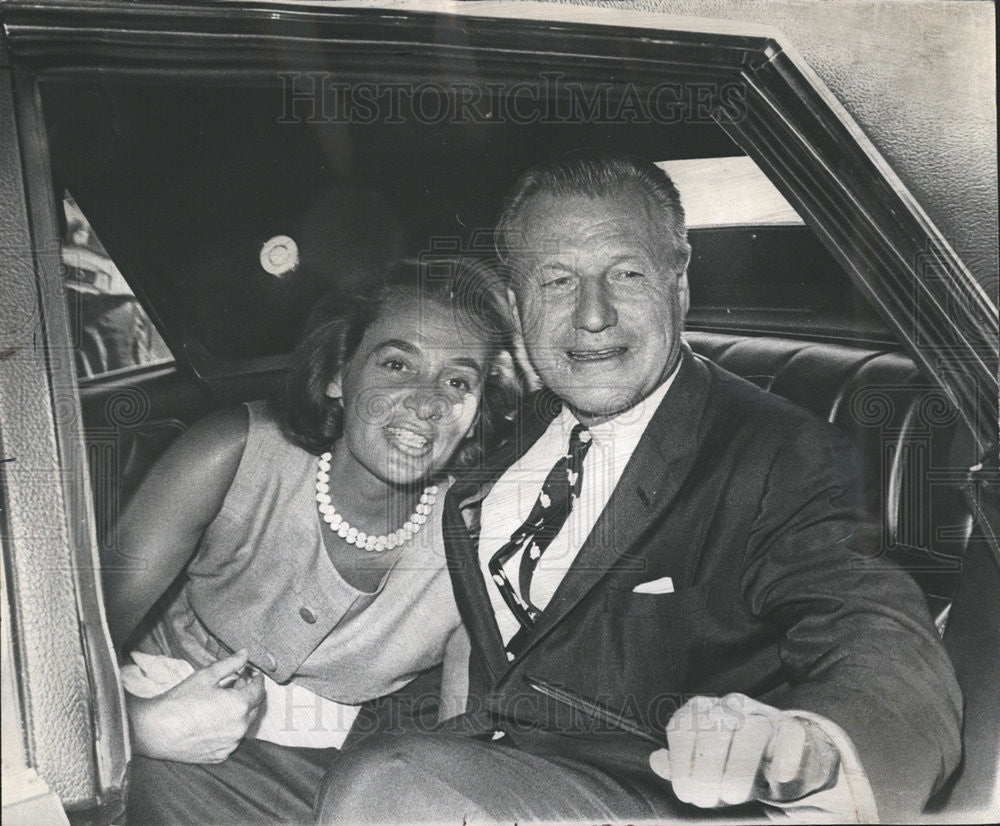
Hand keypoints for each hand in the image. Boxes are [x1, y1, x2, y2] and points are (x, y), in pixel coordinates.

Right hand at [127, 650, 264, 763]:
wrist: (156, 730)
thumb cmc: (181, 700)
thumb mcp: (206, 676)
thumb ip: (231, 664)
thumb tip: (246, 654)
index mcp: (239, 706)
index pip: (259, 690)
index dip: (257, 680)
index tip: (253, 674)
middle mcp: (239, 727)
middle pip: (254, 707)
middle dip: (249, 694)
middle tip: (237, 684)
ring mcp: (231, 744)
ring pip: (243, 724)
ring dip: (240, 712)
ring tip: (224, 702)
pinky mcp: (220, 755)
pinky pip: (232, 739)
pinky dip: (229, 729)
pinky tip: (215, 720)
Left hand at [649, 694, 840, 808]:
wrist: (778, 758)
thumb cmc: (729, 762)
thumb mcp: (700, 764)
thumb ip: (678, 764)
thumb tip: (656, 760)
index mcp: (700, 710)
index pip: (683, 727)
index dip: (681, 763)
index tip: (686, 792)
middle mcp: (729, 705)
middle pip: (715, 730)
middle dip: (707, 770)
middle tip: (706, 800)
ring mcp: (763, 714)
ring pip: (752, 730)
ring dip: (740, 767)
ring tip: (731, 794)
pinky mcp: (793, 729)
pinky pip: (791, 737)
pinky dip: (786, 757)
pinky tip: (778, 776)